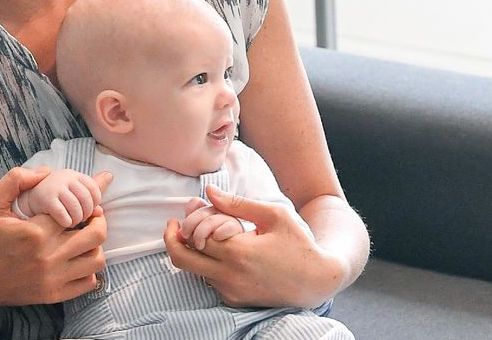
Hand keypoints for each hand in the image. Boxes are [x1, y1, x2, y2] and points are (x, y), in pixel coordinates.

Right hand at [0, 167, 112, 310]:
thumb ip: (15, 180)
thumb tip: (46, 171)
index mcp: (36, 232)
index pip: (78, 210)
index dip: (87, 201)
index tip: (89, 197)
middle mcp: (49, 256)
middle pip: (96, 235)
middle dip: (98, 219)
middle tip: (90, 215)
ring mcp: (54, 279)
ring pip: (97, 260)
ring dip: (95, 245)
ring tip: (83, 237)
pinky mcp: (54, 295)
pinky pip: (89, 282)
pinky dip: (89, 269)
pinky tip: (77, 259)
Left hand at [164, 185, 347, 308]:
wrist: (318, 280)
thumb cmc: (299, 243)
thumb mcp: (274, 215)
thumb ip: (238, 203)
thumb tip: (208, 191)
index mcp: (238, 252)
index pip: (193, 235)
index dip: (187, 220)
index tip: (190, 209)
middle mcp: (230, 276)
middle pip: (181, 258)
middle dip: (172, 239)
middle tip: (174, 226)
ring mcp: (232, 291)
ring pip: (194, 270)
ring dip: (192, 252)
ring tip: (206, 235)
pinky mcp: (235, 300)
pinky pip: (209, 281)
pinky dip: (208, 266)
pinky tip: (222, 252)